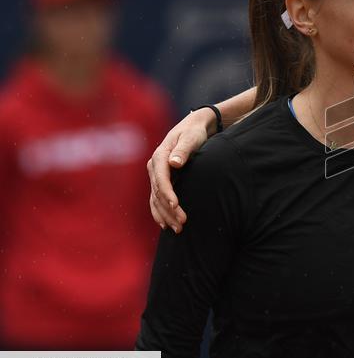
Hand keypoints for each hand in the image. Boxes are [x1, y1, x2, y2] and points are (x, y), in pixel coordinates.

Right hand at [147, 107, 214, 232]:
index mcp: (159, 156)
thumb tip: (174, 162)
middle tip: (182, 224)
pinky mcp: (161, 180)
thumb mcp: (191, 138)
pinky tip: (166, 225)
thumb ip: (184, 149)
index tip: (176, 205)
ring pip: (156, 199)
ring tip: (178, 229)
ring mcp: (156, 175)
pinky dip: (160, 212)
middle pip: (158, 193)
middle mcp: (154, 167)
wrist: (193, 127)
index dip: (168, 193)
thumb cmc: (194, 132)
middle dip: (169, 210)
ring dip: (165, 215)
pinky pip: (157, 199)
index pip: (161, 179)